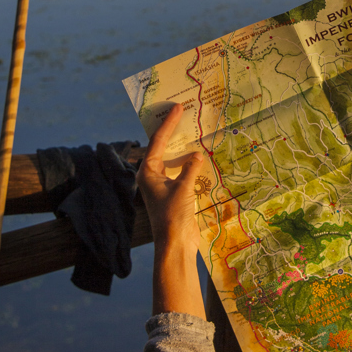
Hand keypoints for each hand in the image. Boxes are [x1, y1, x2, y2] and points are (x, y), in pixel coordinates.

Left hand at [136, 104, 205, 247]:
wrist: (175, 244)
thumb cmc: (173, 215)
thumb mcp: (183, 188)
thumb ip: (191, 167)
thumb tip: (197, 154)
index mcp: (148, 172)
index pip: (157, 141)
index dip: (168, 123)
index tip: (177, 107)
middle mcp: (152, 176)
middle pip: (163, 148)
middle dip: (174, 132)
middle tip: (184, 113)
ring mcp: (163, 185)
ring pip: (174, 160)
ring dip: (185, 150)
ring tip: (197, 134)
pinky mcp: (174, 194)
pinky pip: (182, 172)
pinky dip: (191, 165)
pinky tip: (203, 159)